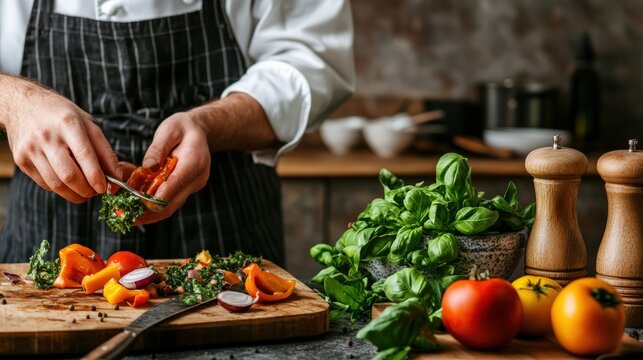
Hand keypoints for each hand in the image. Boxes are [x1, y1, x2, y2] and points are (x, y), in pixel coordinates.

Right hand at [0, 76, 117, 202]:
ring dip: (74, 194)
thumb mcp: (86, 123)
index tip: (105, 188)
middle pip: (69, 175)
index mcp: (68, 123)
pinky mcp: (21, 160)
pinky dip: (60, 189)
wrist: (21, 104)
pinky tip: (67, 183)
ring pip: (56, 184)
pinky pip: (44, 183)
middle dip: (86, 190)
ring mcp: (31, 149)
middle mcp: (47, 136)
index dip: (96, 176)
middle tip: (96, 191)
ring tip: (85, 192)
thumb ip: (103, 150)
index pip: (85, 155)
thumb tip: (116, 177)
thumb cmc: (60, 115)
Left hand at [133, 111, 210, 223]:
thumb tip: (147, 167)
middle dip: (148, 212)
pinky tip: (137, 209)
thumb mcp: (169, 129)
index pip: (175, 184)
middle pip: (172, 203)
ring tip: (128, 217)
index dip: (156, 196)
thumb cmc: (182, 127)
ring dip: (149, 214)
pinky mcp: (187, 189)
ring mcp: (193, 186)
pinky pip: (170, 202)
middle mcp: (197, 179)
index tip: (136, 204)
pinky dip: (153, 206)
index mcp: (195, 163)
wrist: (199, 131)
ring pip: (171, 207)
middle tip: (127, 217)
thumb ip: (158, 147)